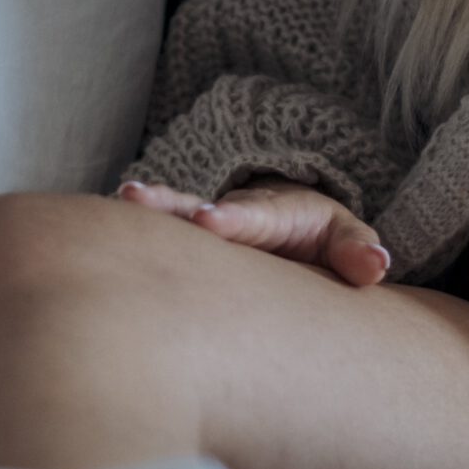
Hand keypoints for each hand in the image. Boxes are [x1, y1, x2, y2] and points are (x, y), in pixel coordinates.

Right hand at [112, 175, 391, 287]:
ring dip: (146, 211)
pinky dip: (128, 236)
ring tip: (120, 200)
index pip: (254, 216)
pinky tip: (94, 236)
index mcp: (274, 213)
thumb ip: (356, 250)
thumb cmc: (318, 237)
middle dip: (173, 206)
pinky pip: (155, 240)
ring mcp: (201, 227)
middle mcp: (230, 213)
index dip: (233, 218)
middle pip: (198, 207)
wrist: (291, 223)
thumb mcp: (344, 239)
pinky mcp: (181, 246)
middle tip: (139, 200)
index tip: (209, 220)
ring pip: (170, 217)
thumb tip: (375, 268)